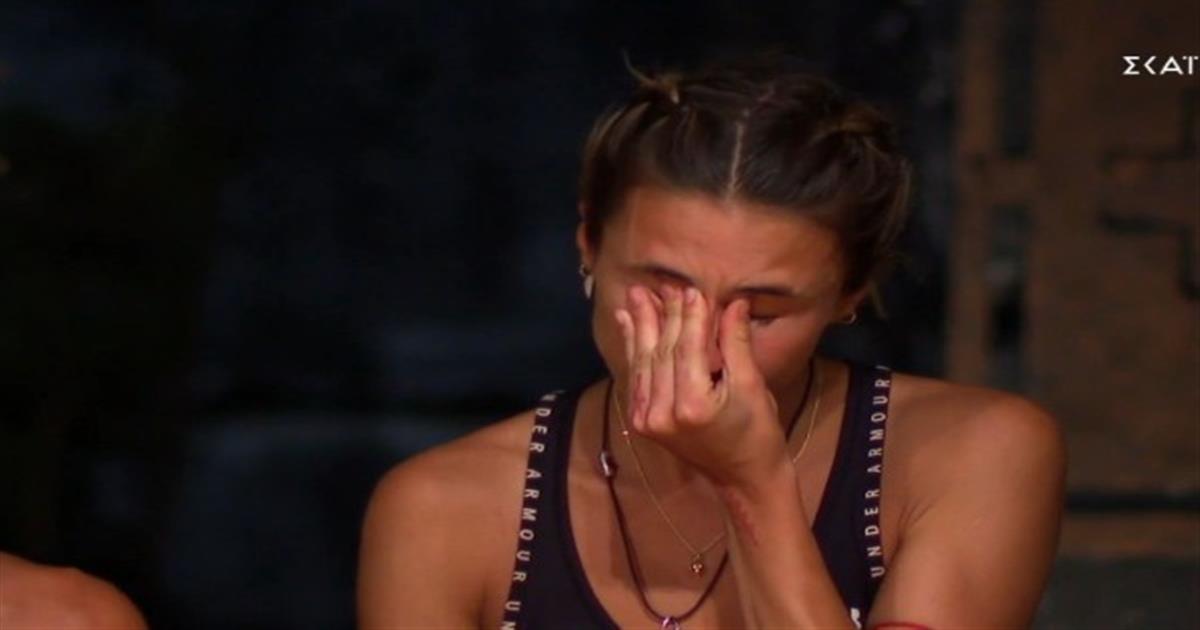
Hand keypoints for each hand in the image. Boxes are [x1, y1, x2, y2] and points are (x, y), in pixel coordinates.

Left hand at [614, 284, 790, 488]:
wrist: (743, 477)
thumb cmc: (758, 433)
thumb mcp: (753, 386)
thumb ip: (736, 344)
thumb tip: (733, 303)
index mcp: (693, 406)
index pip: (688, 348)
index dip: (690, 316)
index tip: (690, 289)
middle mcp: (663, 413)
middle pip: (662, 352)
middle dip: (663, 316)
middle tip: (661, 284)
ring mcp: (648, 420)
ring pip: (644, 362)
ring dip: (641, 325)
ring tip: (637, 294)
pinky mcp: (642, 422)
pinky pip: (637, 377)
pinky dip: (633, 348)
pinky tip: (628, 323)